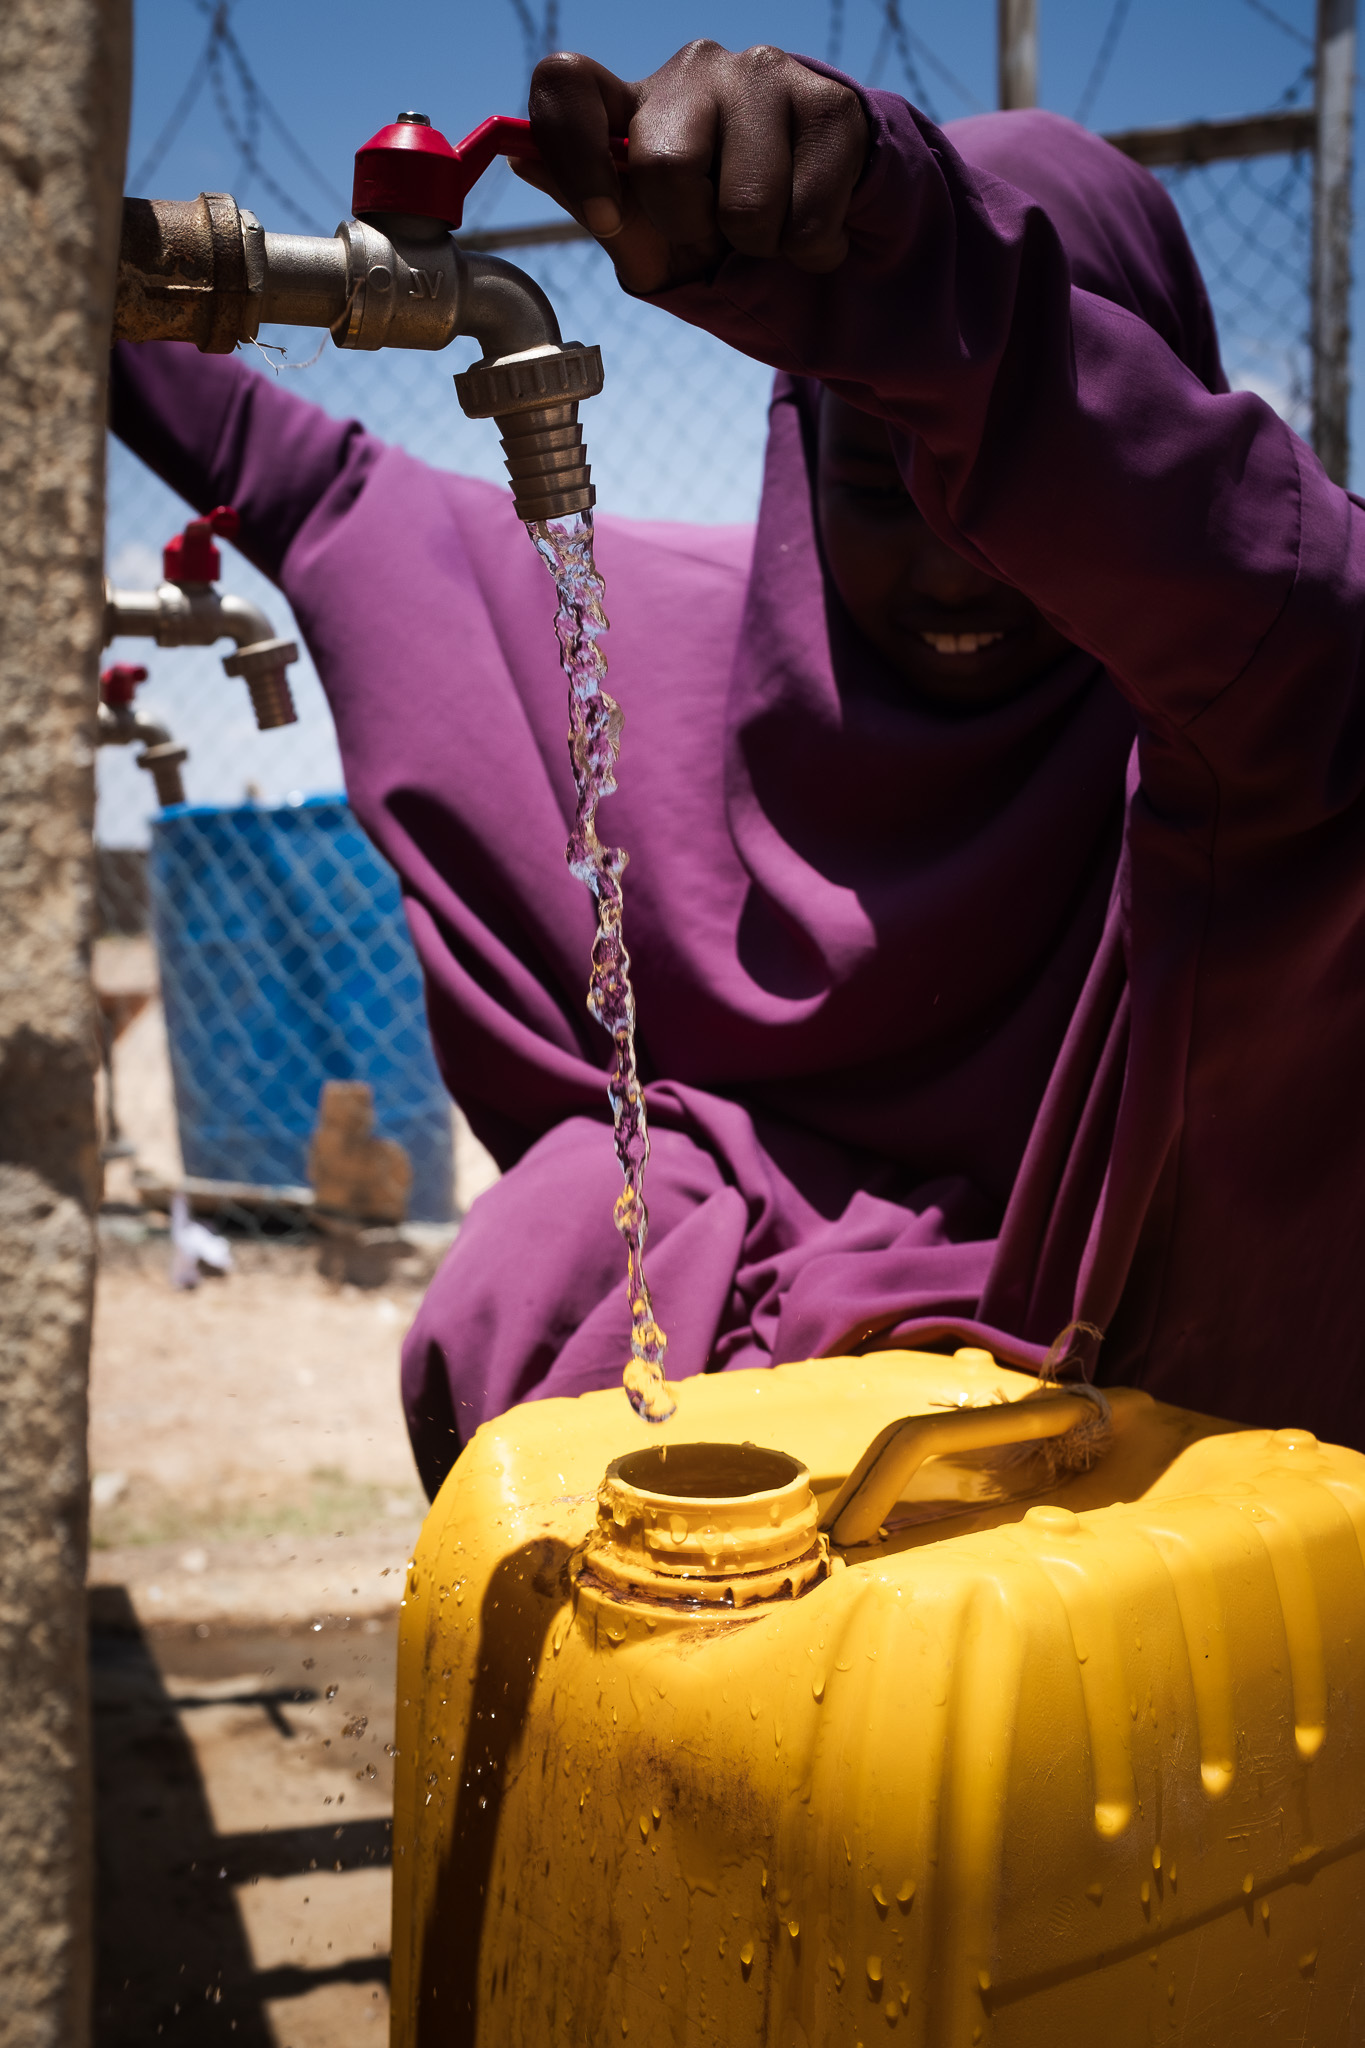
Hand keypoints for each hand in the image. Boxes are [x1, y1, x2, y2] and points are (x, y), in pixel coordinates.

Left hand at [512, 42, 868, 294]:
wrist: (814, 220)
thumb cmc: (716, 226)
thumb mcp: (648, 236)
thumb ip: (593, 205)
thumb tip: (523, 158)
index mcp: (631, 104)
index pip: (565, 84)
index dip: (573, 154)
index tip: (607, 217)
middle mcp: (691, 71)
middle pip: (665, 165)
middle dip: (693, 227)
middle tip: (715, 228)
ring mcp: (761, 74)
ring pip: (748, 205)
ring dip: (762, 245)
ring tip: (767, 225)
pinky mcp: (828, 103)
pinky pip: (809, 216)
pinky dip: (811, 246)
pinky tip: (810, 220)